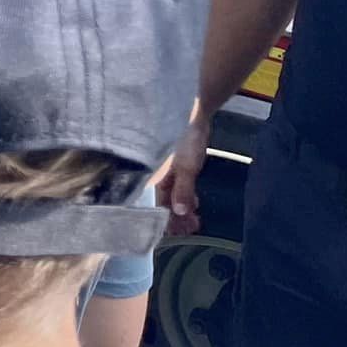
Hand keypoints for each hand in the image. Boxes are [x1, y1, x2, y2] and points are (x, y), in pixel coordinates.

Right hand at [160, 109, 214, 236]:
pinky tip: (194, 206)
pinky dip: (186, 199)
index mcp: (152, 175)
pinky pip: (178, 188)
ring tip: (194, 223)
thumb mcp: (186, 167)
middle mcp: (154, 174)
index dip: (163, 220)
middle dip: (174, 219)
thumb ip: (183, 190)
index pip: (153, 204)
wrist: (194, 112)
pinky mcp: (176, 166)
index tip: (174, 234)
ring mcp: (165, 170)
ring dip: (182, 211)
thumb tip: (178, 214)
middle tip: (189, 232)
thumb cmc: (185, 138)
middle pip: (162, 202)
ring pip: (171, 196)